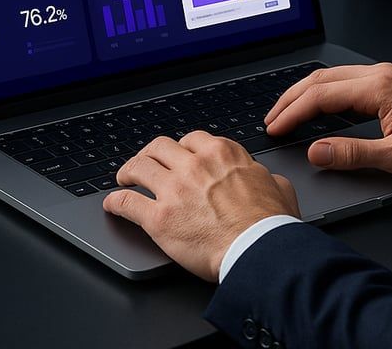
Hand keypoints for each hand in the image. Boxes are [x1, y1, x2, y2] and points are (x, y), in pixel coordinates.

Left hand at [101, 131, 300, 281]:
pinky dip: (116, 202)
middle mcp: (195, 165)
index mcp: (222, 154)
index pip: (192, 139)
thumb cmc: (270, 225)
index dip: (182, 149)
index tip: (178, 157)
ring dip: (128, 171)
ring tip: (124, 178)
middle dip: (150, 153)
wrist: (258, 251)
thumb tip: (265, 178)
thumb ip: (265, 177)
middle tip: (145, 163)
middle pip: (159, 146)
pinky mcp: (158, 218)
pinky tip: (113, 205)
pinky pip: (127, 203)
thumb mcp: (279, 187)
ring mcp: (174, 190)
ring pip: (139, 167)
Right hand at [265, 62, 391, 176]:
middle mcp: (379, 74)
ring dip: (306, 93)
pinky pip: (348, 80)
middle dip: (291, 98)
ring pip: (333, 76)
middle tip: (271, 118)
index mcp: (377, 88)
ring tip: (289, 111)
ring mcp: (386, 75)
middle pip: (321, 79)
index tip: (274, 128)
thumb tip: (318, 151)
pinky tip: (322, 104)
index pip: (320, 96)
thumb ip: (353, 154)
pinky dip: (325, 91)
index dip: (292, 113)